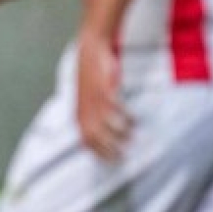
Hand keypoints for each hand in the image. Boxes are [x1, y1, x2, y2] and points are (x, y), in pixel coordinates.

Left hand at [76, 31, 130, 160]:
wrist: (90, 51)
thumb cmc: (91, 77)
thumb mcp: (86, 98)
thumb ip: (89, 114)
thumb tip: (98, 133)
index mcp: (79, 113)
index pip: (86, 141)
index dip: (98, 153)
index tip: (112, 160)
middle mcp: (85, 109)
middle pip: (96, 138)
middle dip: (110, 149)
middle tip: (124, 155)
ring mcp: (94, 100)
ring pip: (107, 125)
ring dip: (120, 134)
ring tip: (131, 135)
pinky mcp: (104, 89)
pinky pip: (116, 108)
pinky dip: (125, 116)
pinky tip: (133, 119)